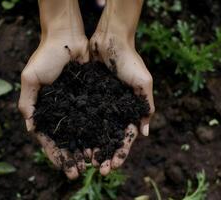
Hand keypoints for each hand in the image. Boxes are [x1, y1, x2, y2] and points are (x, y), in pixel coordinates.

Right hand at [19, 31, 88, 178]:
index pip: (48, 138)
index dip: (54, 153)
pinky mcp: (89, 97)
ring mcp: (74, 105)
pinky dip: (95, 131)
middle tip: (78, 172)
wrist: (67, 38)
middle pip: (65, 139)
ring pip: (80, 132)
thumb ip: (28, 103)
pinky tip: (101, 143)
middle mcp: (60, 110)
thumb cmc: (45, 56)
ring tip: (92, 163)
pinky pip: (93, 117)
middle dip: (71, 156)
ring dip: (84, 148)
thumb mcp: (30, 78)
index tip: (62, 167)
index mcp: (44, 109)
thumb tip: (31, 129)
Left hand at [89, 30, 154, 175]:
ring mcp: (100, 103)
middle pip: (109, 137)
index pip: (125, 136)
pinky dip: (79, 129)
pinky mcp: (87, 95)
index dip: (120, 152)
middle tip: (97, 169)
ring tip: (84, 160)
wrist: (109, 40)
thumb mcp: (143, 83)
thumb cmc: (129, 60)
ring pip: (94, 130)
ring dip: (91, 146)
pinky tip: (73, 141)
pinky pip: (83, 115)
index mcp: (129, 109)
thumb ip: (146, 106)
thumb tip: (145, 133)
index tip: (113, 165)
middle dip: (104, 154)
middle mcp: (114, 109)